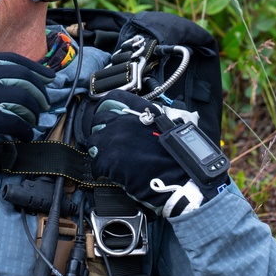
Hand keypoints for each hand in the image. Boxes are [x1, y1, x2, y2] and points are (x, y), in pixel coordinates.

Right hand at [0, 53, 53, 156]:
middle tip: (45, 103)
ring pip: (23, 100)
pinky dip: (24, 130)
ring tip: (33, 122)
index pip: (13, 60)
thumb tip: (0, 84)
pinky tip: (24, 136)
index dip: (35, 69)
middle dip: (39, 93)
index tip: (49, 77)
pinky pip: (15, 121)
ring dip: (33, 113)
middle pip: (23, 79)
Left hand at [79, 90, 225, 217]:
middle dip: (101, 129)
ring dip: (99, 149)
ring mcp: (115, 139)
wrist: (181, 177)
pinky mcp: (109, 160)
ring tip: (105, 158)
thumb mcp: (169, 127)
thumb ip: (152, 120)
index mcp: (142, 111)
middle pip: (100, 119)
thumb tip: (142, 124)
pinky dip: (100, 169)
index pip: (115, 98)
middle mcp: (126, 121)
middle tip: (106, 139)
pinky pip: (96, 163)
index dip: (108, 106)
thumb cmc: (179, 157)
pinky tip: (107, 173)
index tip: (107, 113)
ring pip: (94, 141)